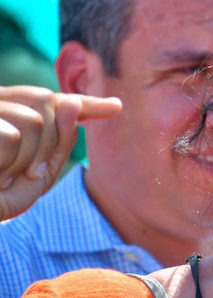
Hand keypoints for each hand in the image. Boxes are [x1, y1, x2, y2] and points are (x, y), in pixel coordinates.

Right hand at [0, 86, 121, 219]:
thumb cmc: (1, 196)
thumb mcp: (39, 172)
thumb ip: (59, 140)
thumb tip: (72, 103)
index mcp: (15, 113)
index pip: (54, 101)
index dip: (87, 103)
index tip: (116, 108)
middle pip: (48, 102)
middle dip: (50, 141)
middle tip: (27, 174)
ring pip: (34, 121)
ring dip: (28, 157)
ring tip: (6, 176)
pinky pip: (13, 136)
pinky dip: (9, 162)